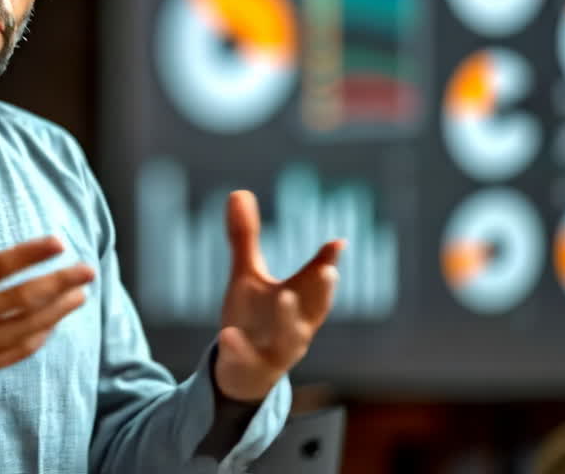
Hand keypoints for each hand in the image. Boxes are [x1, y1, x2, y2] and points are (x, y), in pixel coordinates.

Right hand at [0, 182, 94, 407]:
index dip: (31, 254)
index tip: (59, 242)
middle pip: (23, 298)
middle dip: (60, 283)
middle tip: (88, 270)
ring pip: (27, 326)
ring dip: (58, 310)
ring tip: (80, 294)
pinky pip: (17, 351)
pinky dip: (39, 335)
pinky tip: (55, 321)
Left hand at [214, 190, 343, 402]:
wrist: (241, 373)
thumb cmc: (254, 319)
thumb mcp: (246, 276)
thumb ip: (245, 238)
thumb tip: (238, 192)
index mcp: (299, 302)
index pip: (318, 282)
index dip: (328, 263)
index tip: (338, 243)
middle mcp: (294, 326)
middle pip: (314, 310)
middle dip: (322, 291)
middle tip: (328, 271)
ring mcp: (274, 350)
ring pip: (288, 338)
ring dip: (287, 318)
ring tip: (282, 296)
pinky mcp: (250, 367)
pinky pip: (246, 359)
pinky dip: (238, 347)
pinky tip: (227, 334)